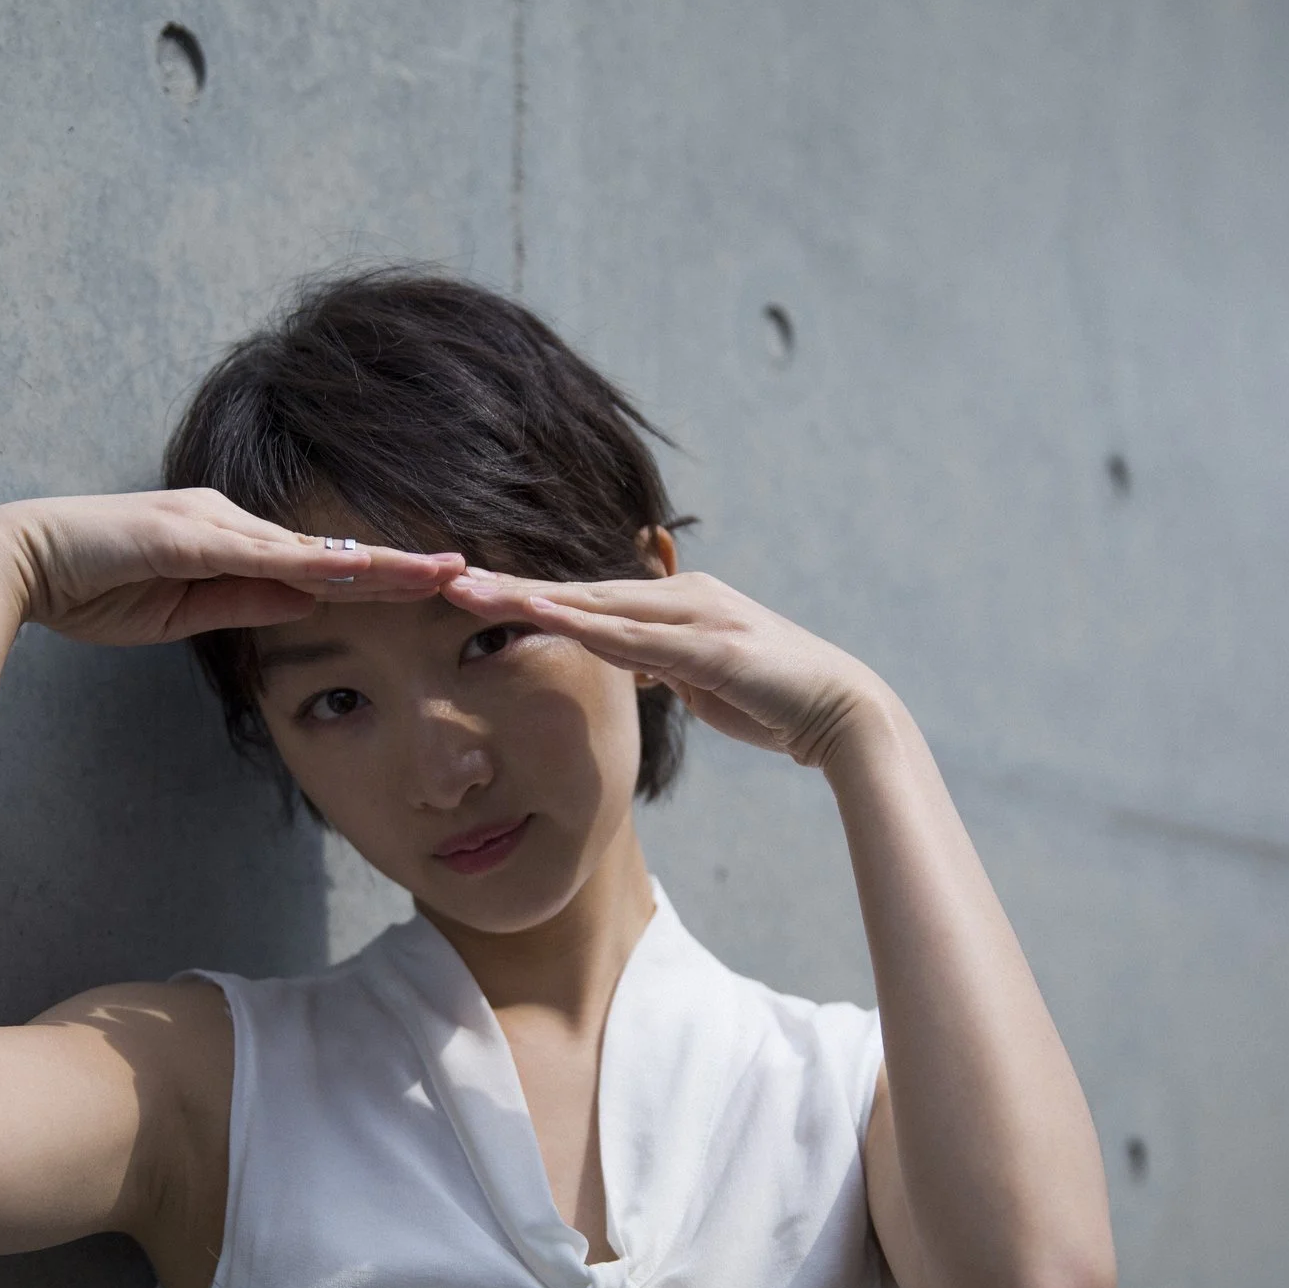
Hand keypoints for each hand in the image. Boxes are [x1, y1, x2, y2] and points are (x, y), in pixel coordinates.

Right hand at [0, 488, 462, 646]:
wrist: (19, 561)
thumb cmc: (93, 586)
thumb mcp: (185, 610)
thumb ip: (245, 604)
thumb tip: (307, 607)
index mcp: (232, 541)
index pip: (321, 566)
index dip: (380, 577)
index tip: (434, 587)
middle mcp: (232, 523)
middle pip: (333, 551)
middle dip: (402, 565)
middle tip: (468, 571)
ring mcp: (213, 524)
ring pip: (313, 550)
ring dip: (379, 564)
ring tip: (439, 572)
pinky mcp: (189, 536)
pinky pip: (264, 556)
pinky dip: (314, 567)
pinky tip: (357, 576)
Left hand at [442, 568, 889, 768]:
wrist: (842, 709)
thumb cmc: (772, 698)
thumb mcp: (702, 678)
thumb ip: (665, 664)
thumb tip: (634, 665)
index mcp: (675, 602)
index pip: (588, 597)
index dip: (528, 595)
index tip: (472, 592)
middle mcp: (680, 596)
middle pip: (579, 589)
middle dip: (510, 586)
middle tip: (446, 578)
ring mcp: (696, 616)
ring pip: (596, 604)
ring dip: (530, 599)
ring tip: (471, 593)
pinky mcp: (711, 647)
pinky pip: (636, 637)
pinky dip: (586, 626)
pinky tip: (543, 617)